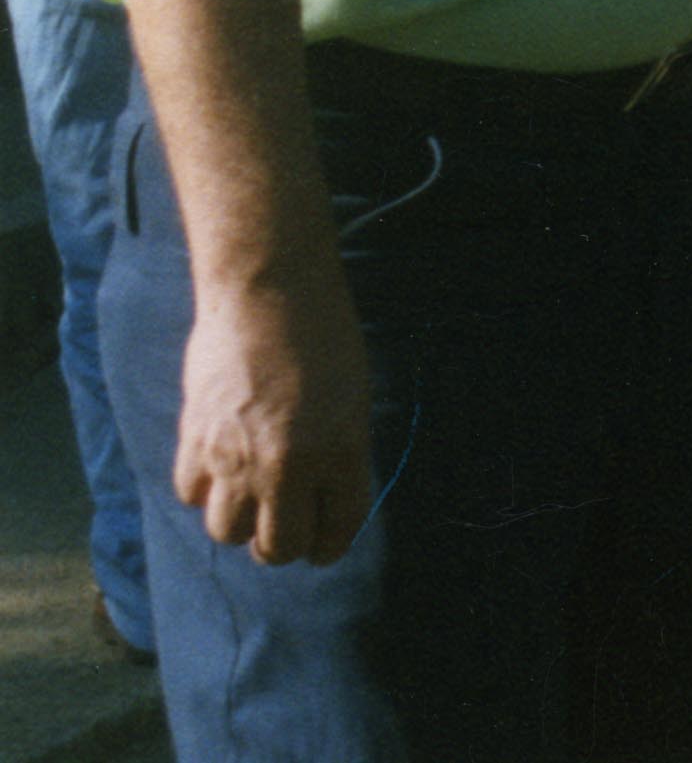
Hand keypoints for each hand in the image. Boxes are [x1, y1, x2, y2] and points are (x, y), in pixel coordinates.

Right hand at [176, 267, 373, 565]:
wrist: (269, 292)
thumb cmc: (323, 335)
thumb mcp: (352, 398)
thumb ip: (338, 452)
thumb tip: (320, 496)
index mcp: (341, 453)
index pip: (338, 527)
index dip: (331, 544)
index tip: (324, 546)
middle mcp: (288, 466)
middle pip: (278, 547)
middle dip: (284, 546)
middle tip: (285, 530)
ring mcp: (236, 457)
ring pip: (228, 532)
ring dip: (241, 524)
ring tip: (250, 500)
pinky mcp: (195, 440)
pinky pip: (191, 495)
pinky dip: (204, 492)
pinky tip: (218, 469)